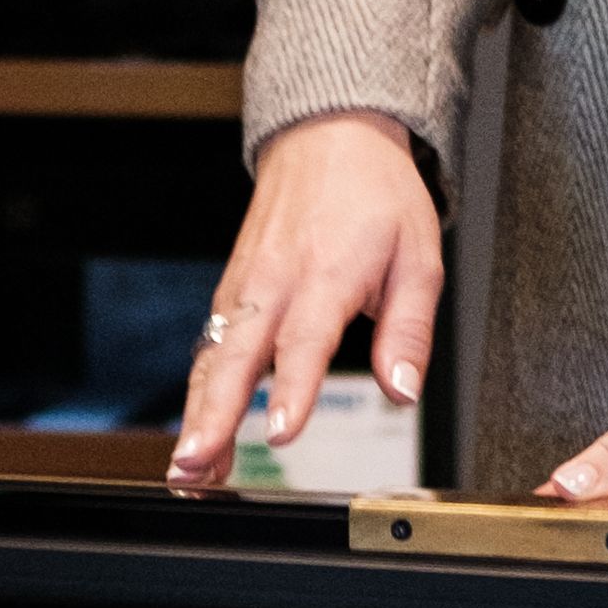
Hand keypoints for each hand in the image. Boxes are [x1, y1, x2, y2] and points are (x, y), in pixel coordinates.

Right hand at [168, 109, 444, 496]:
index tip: (280, 432)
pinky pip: (210, 349)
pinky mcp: (231, 292)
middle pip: (236, 357)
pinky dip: (198, 395)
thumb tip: (403, 390)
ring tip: (188, 471)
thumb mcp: (419, 257)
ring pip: (212, 359)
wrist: (329, 137)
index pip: (305, 339)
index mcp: (327, 272)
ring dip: (197, 417)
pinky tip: (198, 436)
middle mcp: (275, 281)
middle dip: (213, 416)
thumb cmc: (375, 196)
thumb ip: (409, 331)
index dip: (292, 388)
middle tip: (198, 466)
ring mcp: (245, 287)